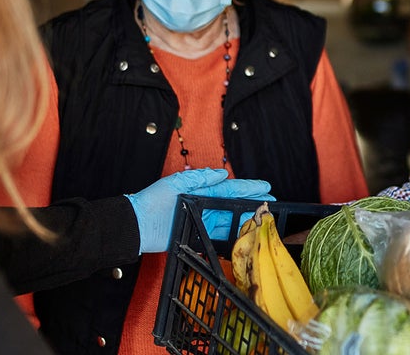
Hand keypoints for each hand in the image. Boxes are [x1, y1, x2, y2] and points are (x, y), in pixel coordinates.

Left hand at [127, 169, 272, 252]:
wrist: (137, 226)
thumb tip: (221, 173)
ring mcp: (202, 221)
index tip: (265, 187)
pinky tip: (245, 234)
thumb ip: (199, 178)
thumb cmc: (152, 202)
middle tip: (272, 203)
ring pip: (230, 220)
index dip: (248, 188)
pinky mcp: (197, 236)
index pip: (229, 188)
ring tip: (264, 218)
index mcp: (199, 191)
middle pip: (234, 204)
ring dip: (247, 219)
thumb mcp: (175, 183)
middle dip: (253, 203)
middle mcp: (203, 206)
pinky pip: (219, 236)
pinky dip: (232, 235)